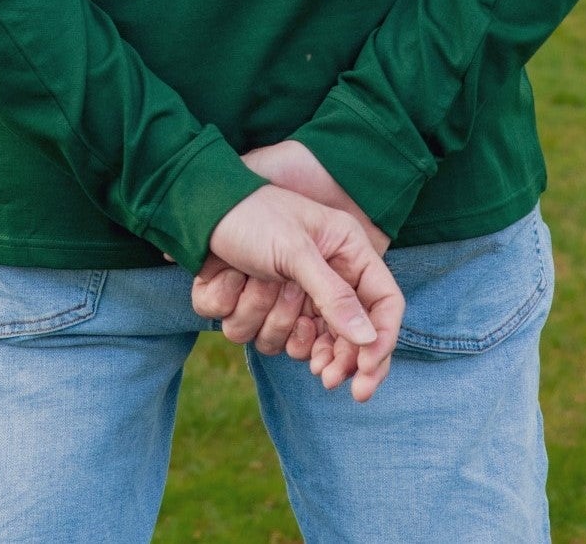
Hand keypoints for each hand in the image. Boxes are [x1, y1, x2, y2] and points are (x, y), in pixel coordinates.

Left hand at [179, 140, 398, 398]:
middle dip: (332, 356)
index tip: (365, 376)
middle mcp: (324, 278)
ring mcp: (291, 296)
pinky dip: (239, 311)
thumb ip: (334, 295)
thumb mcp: (295, 250)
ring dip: (271, 319)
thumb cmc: (252, 215)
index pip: (384, 304)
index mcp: (346, 254)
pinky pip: (254, 335)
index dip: (381, 343)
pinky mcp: (257, 307)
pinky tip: (235, 282)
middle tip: (325, 378)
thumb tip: (369, 339)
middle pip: (346, 338)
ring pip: (293, 342)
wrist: (200, 207)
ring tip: (260, 284)